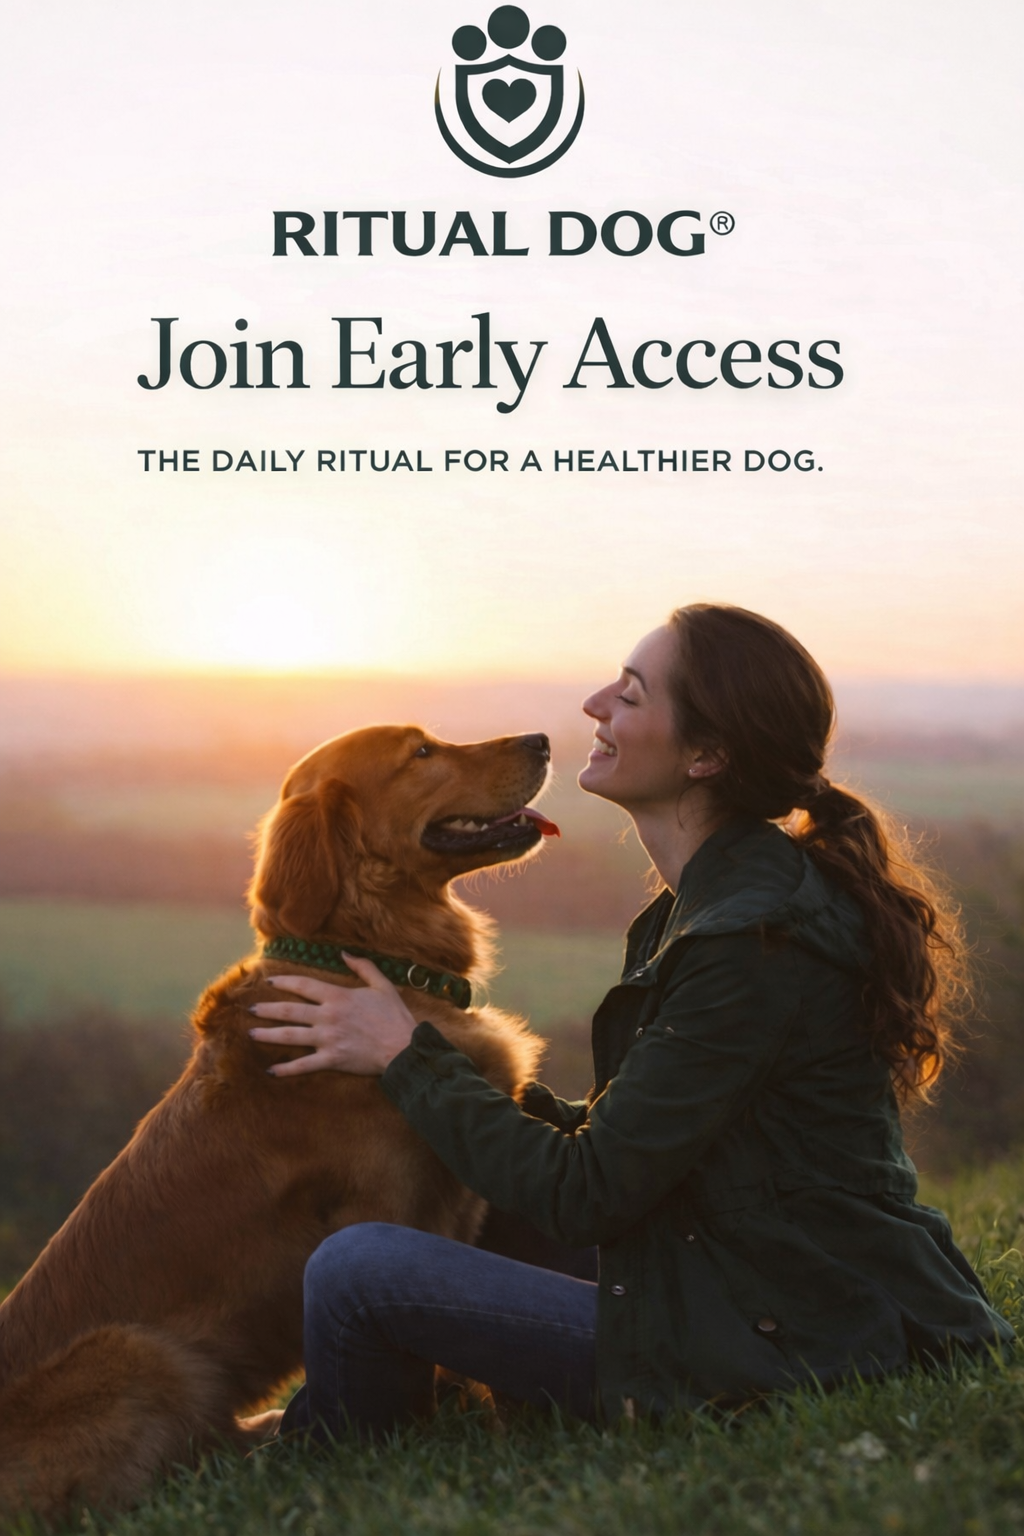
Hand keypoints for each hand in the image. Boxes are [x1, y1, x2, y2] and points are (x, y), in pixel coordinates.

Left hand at [248, 954, 418, 1076]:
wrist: (403, 1047)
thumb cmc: (394, 1016)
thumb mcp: (382, 985)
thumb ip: (363, 967)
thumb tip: (345, 953)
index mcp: (338, 997)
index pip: (304, 986)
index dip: (284, 982)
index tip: (269, 982)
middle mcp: (328, 1016)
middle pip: (290, 1010)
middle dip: (267, 1009)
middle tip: (250, 1009)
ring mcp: (327, 1039)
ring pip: (290, 1036)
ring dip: (268, 1034)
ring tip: (251, 1033)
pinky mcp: (331, 1059)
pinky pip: (303, 1065)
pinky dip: (286, 1069)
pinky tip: (271, 1070)